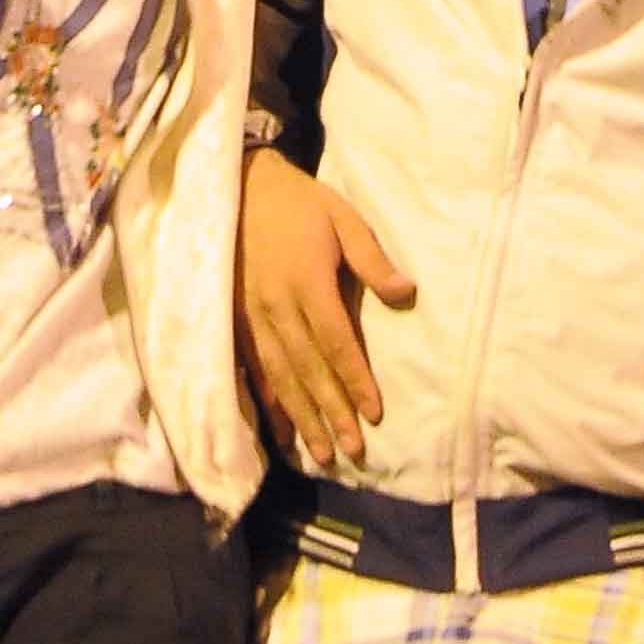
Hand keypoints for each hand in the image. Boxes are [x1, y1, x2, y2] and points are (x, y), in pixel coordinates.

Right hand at [235, 146, 413, 467]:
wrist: (239, 190)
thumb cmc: (299, 204)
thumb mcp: (343, 218)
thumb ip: (372, 259)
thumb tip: (407, 292)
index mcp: (307, 282)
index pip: (335, 342)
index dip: (355, 380)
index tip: (374, 413)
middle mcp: (277, 307)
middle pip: (308, 370)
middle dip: (331, 413)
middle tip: (353, 452)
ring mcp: (252, 318)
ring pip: (280, 378)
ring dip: (302, 418)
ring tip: (323, 453)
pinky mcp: (236, 323)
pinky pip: (255, 371)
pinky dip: (270, 405)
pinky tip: (282, 432)